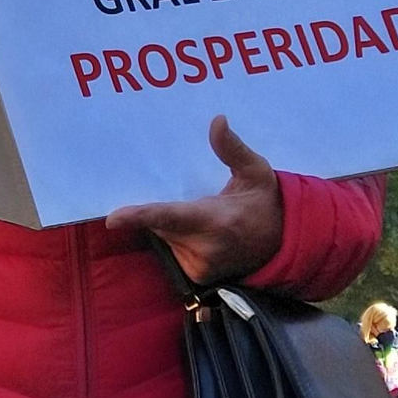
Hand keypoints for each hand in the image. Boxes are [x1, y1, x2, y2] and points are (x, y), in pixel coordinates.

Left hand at [104, 116, 283, 282]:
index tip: (112, 219)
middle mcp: (206, 247)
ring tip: (207, 220)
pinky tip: (203, 236)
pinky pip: (173, 251)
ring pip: (165, 238)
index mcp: (217, 219)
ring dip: (174, 226)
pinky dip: (179, 239)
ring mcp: (201, 266)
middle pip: (162, 224)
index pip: (170, 217)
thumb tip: (217, 120)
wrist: (286, 242)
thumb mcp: (256, 171)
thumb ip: (232, 148)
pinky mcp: (198, 277)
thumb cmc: (265, 201)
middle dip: (166, 210)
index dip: (140, 217)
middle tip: (197, 202)